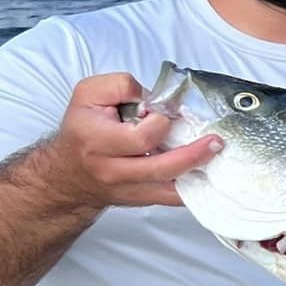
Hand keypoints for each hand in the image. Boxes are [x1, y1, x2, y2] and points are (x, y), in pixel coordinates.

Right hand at [47, 73, 219, 210]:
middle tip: (215, 141)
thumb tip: (153, 95)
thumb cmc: (82, 130)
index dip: (159, 123)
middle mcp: (113, 170)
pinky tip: (208, 174)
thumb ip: (120, 85)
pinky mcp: (141, 199)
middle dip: (193, 154)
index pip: (141, 138)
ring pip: (170, 190)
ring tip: (216, 156)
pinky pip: (172, 199)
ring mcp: (128, 189)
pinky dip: (193, 188)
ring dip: (197, 172)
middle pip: (161, 168)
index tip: (162, 113)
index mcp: (98, 141)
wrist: (69, 174)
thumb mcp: (88, 94)